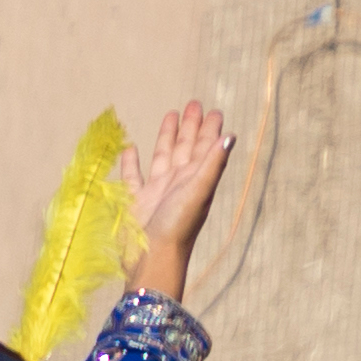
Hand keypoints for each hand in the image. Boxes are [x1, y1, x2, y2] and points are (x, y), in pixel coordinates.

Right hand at [121, 96, 232, 297]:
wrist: (153, 256)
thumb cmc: (178, 225)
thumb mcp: (199, 192)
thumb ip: (212, 164)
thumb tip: (229, 137)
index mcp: (195, 179)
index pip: (205, 148)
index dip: (210, 129)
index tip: (214, 110)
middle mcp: (179, 182)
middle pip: (186, 148)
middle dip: (190, 126)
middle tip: (193, 104)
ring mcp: (158, 190)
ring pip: (163, 156)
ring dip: (167, 136)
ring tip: (169, 115)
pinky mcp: (136, 199)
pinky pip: (134, 175)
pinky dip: (132, 161)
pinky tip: (131, 148)